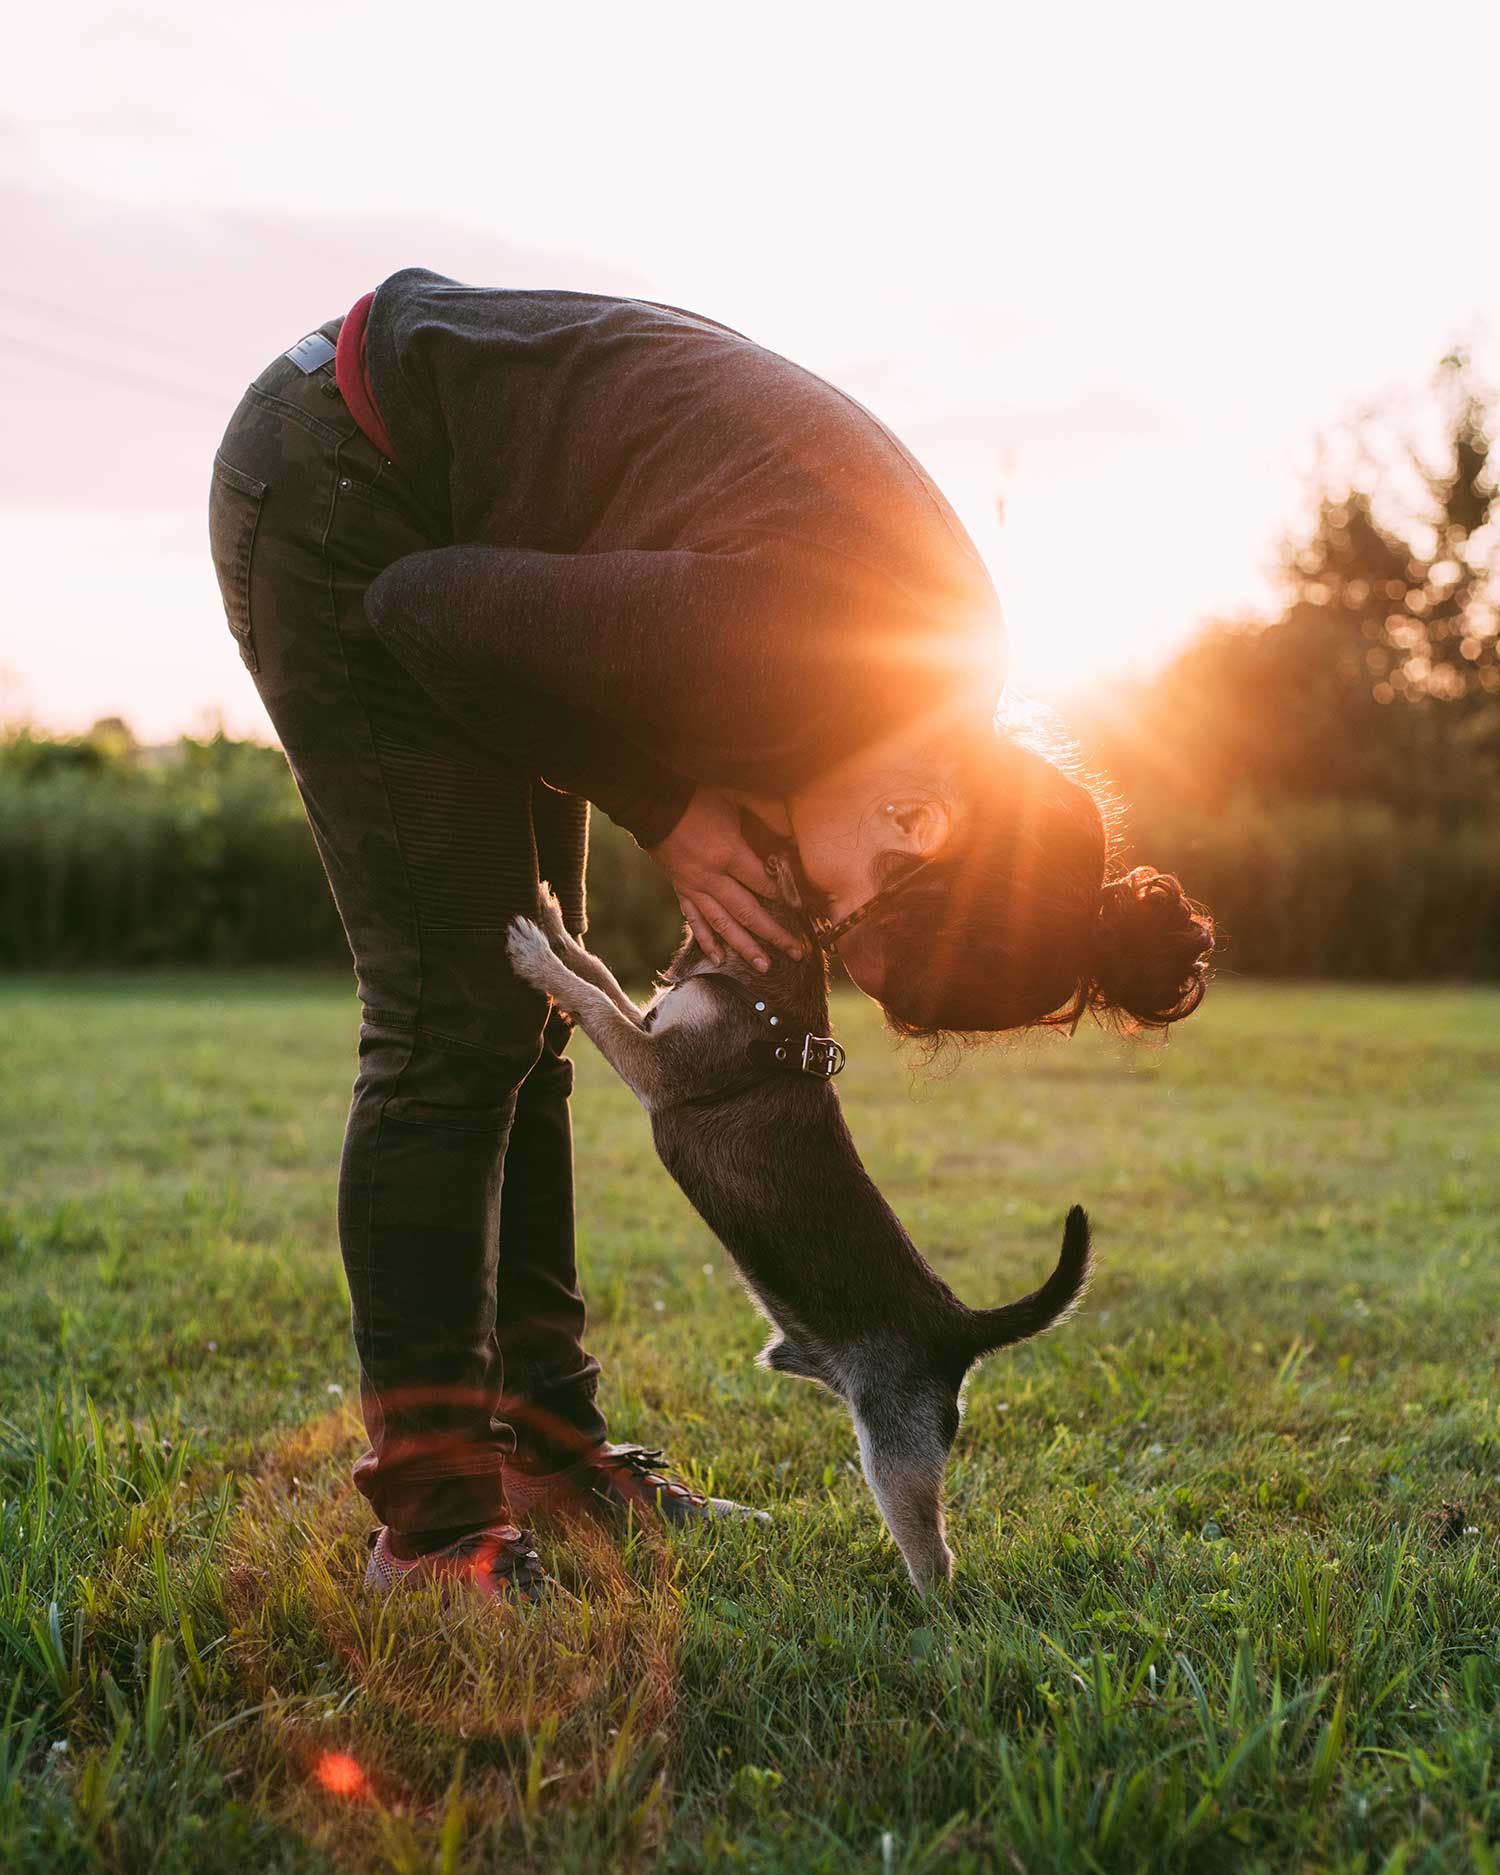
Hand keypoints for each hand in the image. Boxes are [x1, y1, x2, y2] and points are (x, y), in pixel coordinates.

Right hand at [647, 789, 804, 971]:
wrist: (654, 803)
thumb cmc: (698, 797)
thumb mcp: (736, 798)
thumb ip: (767, 815)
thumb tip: (794, 836)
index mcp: (729, 854)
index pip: (764, 885)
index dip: (787, 899)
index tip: (807, 913)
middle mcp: (712, 878)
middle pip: (749, 913)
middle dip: (775, 935)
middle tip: (797, 952)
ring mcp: (695, 888)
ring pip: (723, 925)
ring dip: (745, 947)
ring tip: (765, 966)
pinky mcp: (681, 890)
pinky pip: (695, 921)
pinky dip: (707, 941)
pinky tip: (720, 958)